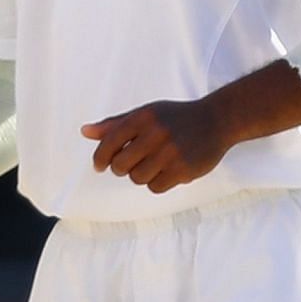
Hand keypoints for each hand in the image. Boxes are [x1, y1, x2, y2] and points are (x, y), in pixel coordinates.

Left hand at [80, 96, 230, 194]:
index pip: (109, 142)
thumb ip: (114, 124)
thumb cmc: (174, 117)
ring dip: (139, 175)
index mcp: (143, 117)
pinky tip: (165, 171)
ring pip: (137, 178)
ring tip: (151, 164)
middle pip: (121, 165)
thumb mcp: (144, 113)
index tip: (99, 165)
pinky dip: (155, 183)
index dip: (100, 157)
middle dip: (121, 168)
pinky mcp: (184, 170)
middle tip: (130, 163)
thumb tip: (84, 132)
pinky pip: (155, 187)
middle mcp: (156, 134)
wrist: (216, 120)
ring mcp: (171, 153)